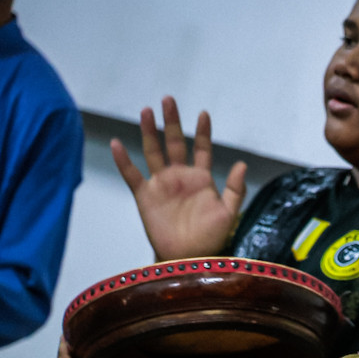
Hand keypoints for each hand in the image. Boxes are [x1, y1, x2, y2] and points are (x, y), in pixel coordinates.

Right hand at [111, 96, 246, 259]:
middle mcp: (180, 176)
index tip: (203, 113)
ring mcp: (161, 184)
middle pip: (174, 142)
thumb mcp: (229, 213)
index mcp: (201, 178)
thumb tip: (241, 164)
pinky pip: (132, 174)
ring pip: (153, 151)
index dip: (202, 131)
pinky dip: (123, 160)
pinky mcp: (145, 195)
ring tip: (146, 111)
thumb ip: (235, 189)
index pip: (202, 148)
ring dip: (148, 132)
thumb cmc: (211, 238)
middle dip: (171, 121)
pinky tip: (117, 144)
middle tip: (168, 100)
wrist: (188, 258)